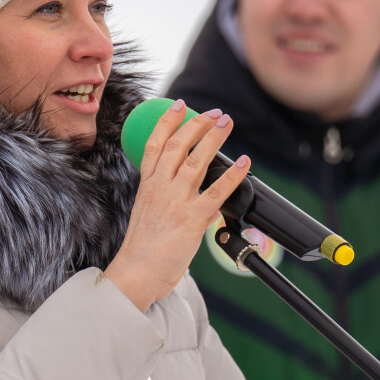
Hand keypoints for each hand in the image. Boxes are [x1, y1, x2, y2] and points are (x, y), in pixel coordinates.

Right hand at [105, 99, 249, 312]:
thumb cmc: (142, 250)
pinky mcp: (192, 219)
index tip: (178, 105)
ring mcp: (175, 202)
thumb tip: (203, 200)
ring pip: (197, 161)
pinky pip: (216, 192)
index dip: (167, 122)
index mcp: (147, 186)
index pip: (154, 145)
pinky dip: (232, 175)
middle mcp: (160, 189)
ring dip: (214, 138)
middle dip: (196, 124)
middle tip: (214, 112)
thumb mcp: (150, 216)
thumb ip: (173, 202)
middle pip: (177, 146)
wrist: (136, 274)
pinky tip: (243, 163)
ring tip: (226, 123)